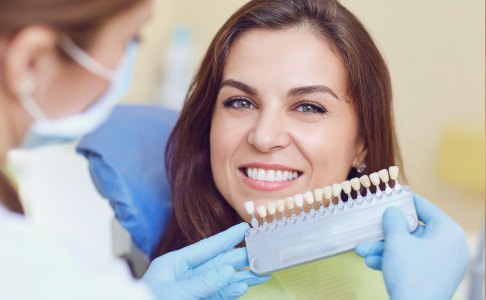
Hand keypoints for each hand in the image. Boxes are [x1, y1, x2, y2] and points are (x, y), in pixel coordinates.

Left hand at [142, 223, 268, 299]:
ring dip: (242, 276)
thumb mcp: (175, 293)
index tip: (244, 227)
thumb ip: (203, 282)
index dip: (227, 237)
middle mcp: (186, 275)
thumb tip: (229, 270)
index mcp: (174, 264)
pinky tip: (245, 286)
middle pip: (218, 262)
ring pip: (223, 280)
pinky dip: (232, 292)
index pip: (206, 247)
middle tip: (261, 249)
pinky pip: (219, 295)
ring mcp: (193, 290)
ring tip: (262, 271)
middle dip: (240, 256)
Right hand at [355, 194, 470, 299]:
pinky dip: (393, 261)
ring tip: (362, 251)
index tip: (392, 195)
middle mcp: (450, 246)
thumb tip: (392, 211)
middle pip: (413, 230)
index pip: (426, 208)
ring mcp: (443, 264)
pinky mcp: (434, 278)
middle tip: (370, 229)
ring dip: (383, 248)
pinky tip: (372, 263)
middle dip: (386, 233)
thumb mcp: (396, 240)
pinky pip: (412, 262)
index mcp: (448, 232)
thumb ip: (393, 220)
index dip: (406, 201)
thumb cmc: (410, 274)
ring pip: (409, 248)